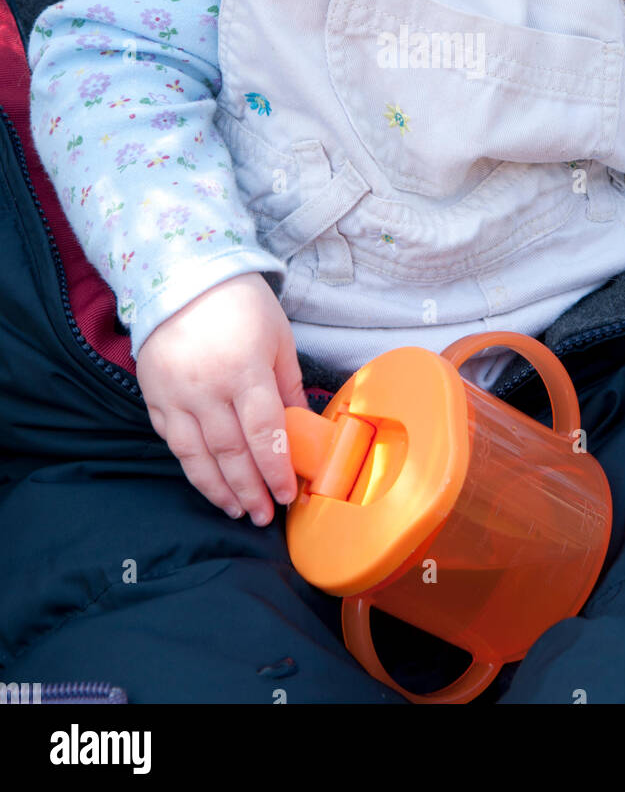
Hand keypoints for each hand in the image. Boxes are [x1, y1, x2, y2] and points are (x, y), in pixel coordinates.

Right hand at [135, 272, 307, 525]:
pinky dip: (190, 465)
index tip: (288, 496)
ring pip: (196, 456)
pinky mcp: (153, 396)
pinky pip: (171, 441)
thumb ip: (289, 385)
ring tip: (237, 510)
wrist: (183, 275)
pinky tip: (207, 480)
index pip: (265, 434)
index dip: (276, 471)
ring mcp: (175, 394)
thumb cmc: (241, 304)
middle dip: (250, 491)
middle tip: (264, 516)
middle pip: (231, 453)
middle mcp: (207, 388)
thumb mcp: (279, 337)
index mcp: (245, 370)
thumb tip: (305, 427)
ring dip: (218, 489)